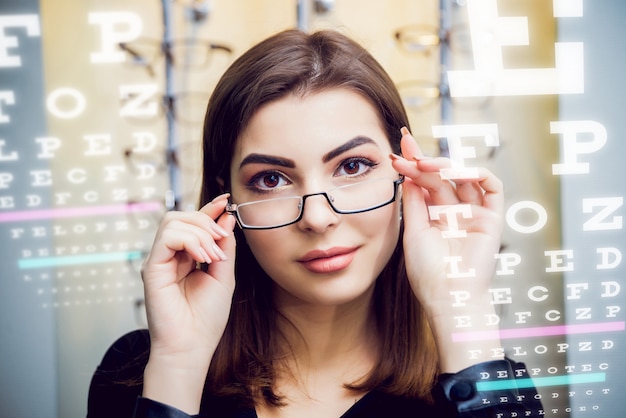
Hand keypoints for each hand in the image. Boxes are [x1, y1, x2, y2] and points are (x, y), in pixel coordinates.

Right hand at [140, 193, 235, 411]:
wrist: (192, 346)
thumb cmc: (206, 318)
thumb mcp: (224, 275)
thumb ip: (225, 246)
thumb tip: (226, 217)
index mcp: (187, 257)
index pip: (194, 223)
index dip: (209, 209)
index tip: (227, 201)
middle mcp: (170, 256)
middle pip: (181, 216)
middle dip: (206, 221)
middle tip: (222, 241)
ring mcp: (159, 260)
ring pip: (173, 221)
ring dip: (200, 232)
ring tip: (213, 255)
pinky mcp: (152, 267)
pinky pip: (167, 236)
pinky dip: (190, 240)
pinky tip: (203, 258)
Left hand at [391, 128, 503, 370]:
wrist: (449, 295)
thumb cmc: (428, 271)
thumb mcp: (413, 231)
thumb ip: (414, 202)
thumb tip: (408, 174)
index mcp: (433, 215)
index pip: (424, 183)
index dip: (413, 164)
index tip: (397, 150)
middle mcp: (454, 211)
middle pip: (440, 177)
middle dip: (422, 161)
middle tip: (405, 153)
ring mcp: (473, 213)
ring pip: (462, 178)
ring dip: (443, 166)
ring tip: (423, 164)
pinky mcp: (492, 218)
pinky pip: (492, 188)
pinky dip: (478, 174)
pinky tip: (456, 172)